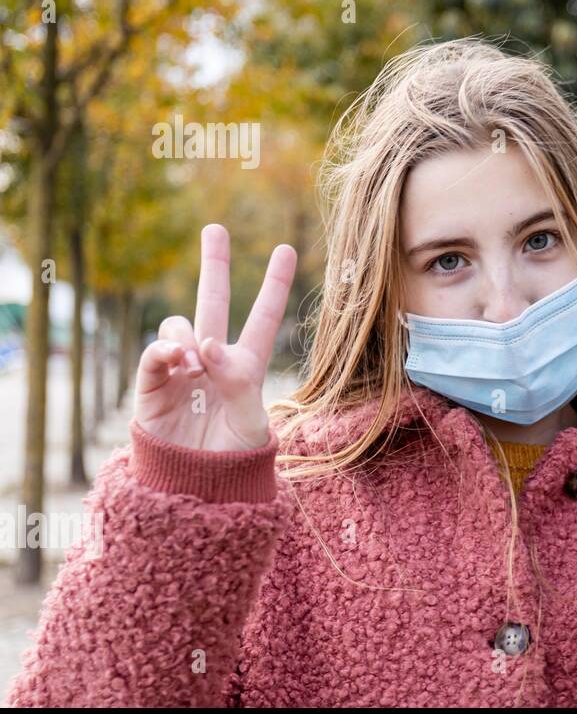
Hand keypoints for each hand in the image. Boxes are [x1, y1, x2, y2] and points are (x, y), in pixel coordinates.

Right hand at [134, 223, 297, 450]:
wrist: (196, 486)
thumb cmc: (232, 458)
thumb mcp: (250, 422)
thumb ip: (237, 382)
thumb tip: (209, 345)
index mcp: (246, 366)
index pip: (262, 318)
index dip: (274, 285)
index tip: (286, 248)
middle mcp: (213, 360)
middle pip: (214, 302)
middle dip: (215, 265)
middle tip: (215, 228)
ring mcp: (181, 368)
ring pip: (182, 324)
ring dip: (191, 334)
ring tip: (197, 365)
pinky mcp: (153, 384)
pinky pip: (156, 352)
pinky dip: (165, 349)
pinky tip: (177, 359)